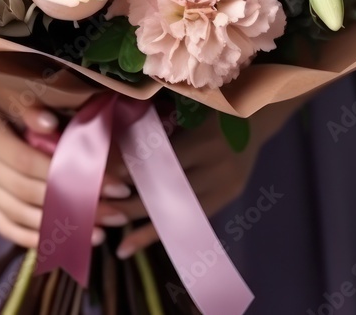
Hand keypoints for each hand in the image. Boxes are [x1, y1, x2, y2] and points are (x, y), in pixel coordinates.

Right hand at [0, 89, 106, 247]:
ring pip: (21, 217)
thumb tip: (53, 124)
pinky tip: (64, 243)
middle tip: (115, 212)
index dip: (71, 175)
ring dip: (61, 229)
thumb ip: (27, 109)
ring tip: (99, 232)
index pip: (31, 164)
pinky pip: (7, 228)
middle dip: (76, 206)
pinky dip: (35, 238)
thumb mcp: (0, 95)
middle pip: (31, 195)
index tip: (108, 183)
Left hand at [106, 98, 305, 258]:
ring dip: (147, 228)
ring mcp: (224, 185)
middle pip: (168, 192)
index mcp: (201, 140)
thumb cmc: (207, 109)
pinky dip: (167, 232)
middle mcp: (215, 166)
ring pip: (180, 212)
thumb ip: (155, 132)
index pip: (159, 162)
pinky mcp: (226, 197)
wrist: (253, 118)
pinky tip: (144, 245)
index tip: (102, 184)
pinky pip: (193, 219)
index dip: (130, 174)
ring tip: (121, 245)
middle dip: (132, 206)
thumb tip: (111, 152)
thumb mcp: (182, 113)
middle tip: (102, 216)